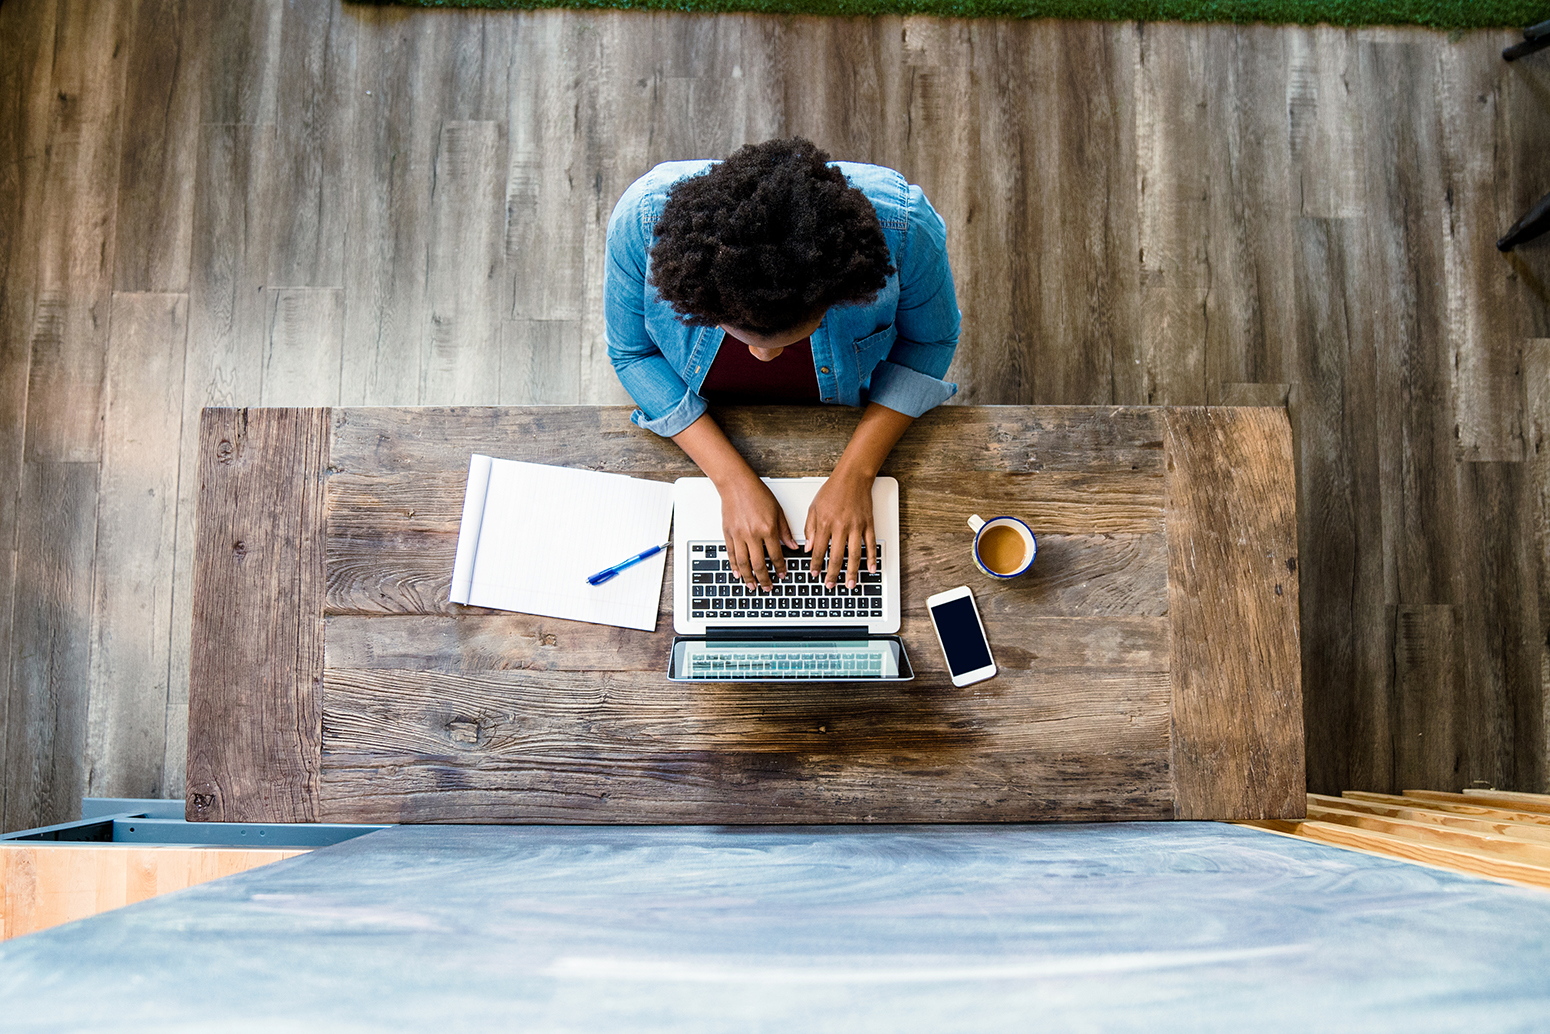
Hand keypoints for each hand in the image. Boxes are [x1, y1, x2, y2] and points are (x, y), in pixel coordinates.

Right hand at [718, 471, 796, 590]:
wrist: (736, 484)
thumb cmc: (757, 494)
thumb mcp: (777, 511)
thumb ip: (785, 531)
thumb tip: (793, 546)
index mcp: (767, 529)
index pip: (776, 556)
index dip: (780, 568)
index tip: (782, 575)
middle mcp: (752, 534)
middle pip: (758, 564)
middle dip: (764, 579)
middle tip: (767, 587)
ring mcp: (738, 535)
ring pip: (743, 563)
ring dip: (748, 577)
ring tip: (752, 586)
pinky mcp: (728, 534)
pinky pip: (731, 554)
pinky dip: (734, 566)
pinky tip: (738, 573)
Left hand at [804, 469, 875, 588]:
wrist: (852, 477)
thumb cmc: (832, 490)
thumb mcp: (813, 507)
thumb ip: (809, 529)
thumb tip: (808, 548)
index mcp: (825, 523)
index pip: (818, 550)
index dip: (815, 564)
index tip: (814, 574)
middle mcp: (841, 526)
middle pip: (836, 557)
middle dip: (832, 574)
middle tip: (830, 585)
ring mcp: (856, 527)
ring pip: (854, 555)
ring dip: (852, 572)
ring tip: (850, 584)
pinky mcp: (868, 525)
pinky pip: (871, 545)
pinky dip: (872, 558)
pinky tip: (871, 569)